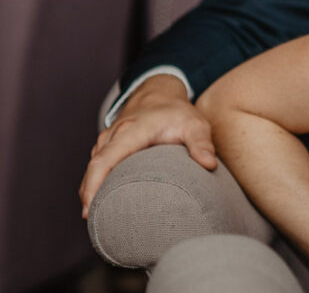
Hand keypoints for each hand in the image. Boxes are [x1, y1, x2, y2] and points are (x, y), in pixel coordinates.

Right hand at [79, 74, 216, 216]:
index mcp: (131, 131)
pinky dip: (95, 184)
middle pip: (93, 169)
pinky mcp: (106, 146)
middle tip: (96, 226)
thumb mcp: (195, 123)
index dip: (93, 186)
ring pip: (93, 169)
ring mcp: (106, 140)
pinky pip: (96, 166)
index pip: (104, 160)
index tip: (90, 211)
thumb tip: (209, 165)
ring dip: (92, 192)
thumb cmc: (177, 112)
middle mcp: (113, 136)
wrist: (159, 93)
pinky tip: (102, 204)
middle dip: (89, 197)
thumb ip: (201, 143)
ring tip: (99, 220)